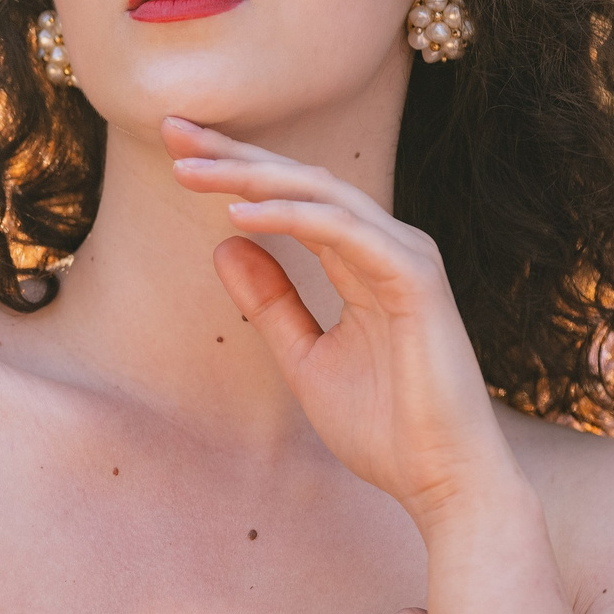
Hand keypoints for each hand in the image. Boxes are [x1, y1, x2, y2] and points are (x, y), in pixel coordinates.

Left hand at [165, 116, 517, 528]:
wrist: (441, 483)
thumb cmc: (385, 429)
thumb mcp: (305, 358)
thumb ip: (271, 302)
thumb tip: (225, 242)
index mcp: (364, 259)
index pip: (293, 197)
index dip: (237, 168)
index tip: (176, 150)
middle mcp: (387, 246)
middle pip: (302, 179)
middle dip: (235, 153)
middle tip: (171, 130)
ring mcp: (405, 257)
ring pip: (320, 193)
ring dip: (250, 176)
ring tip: (188, 169)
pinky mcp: (415, 279)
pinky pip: (342, 231)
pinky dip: (290, 216)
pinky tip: (238, 213)